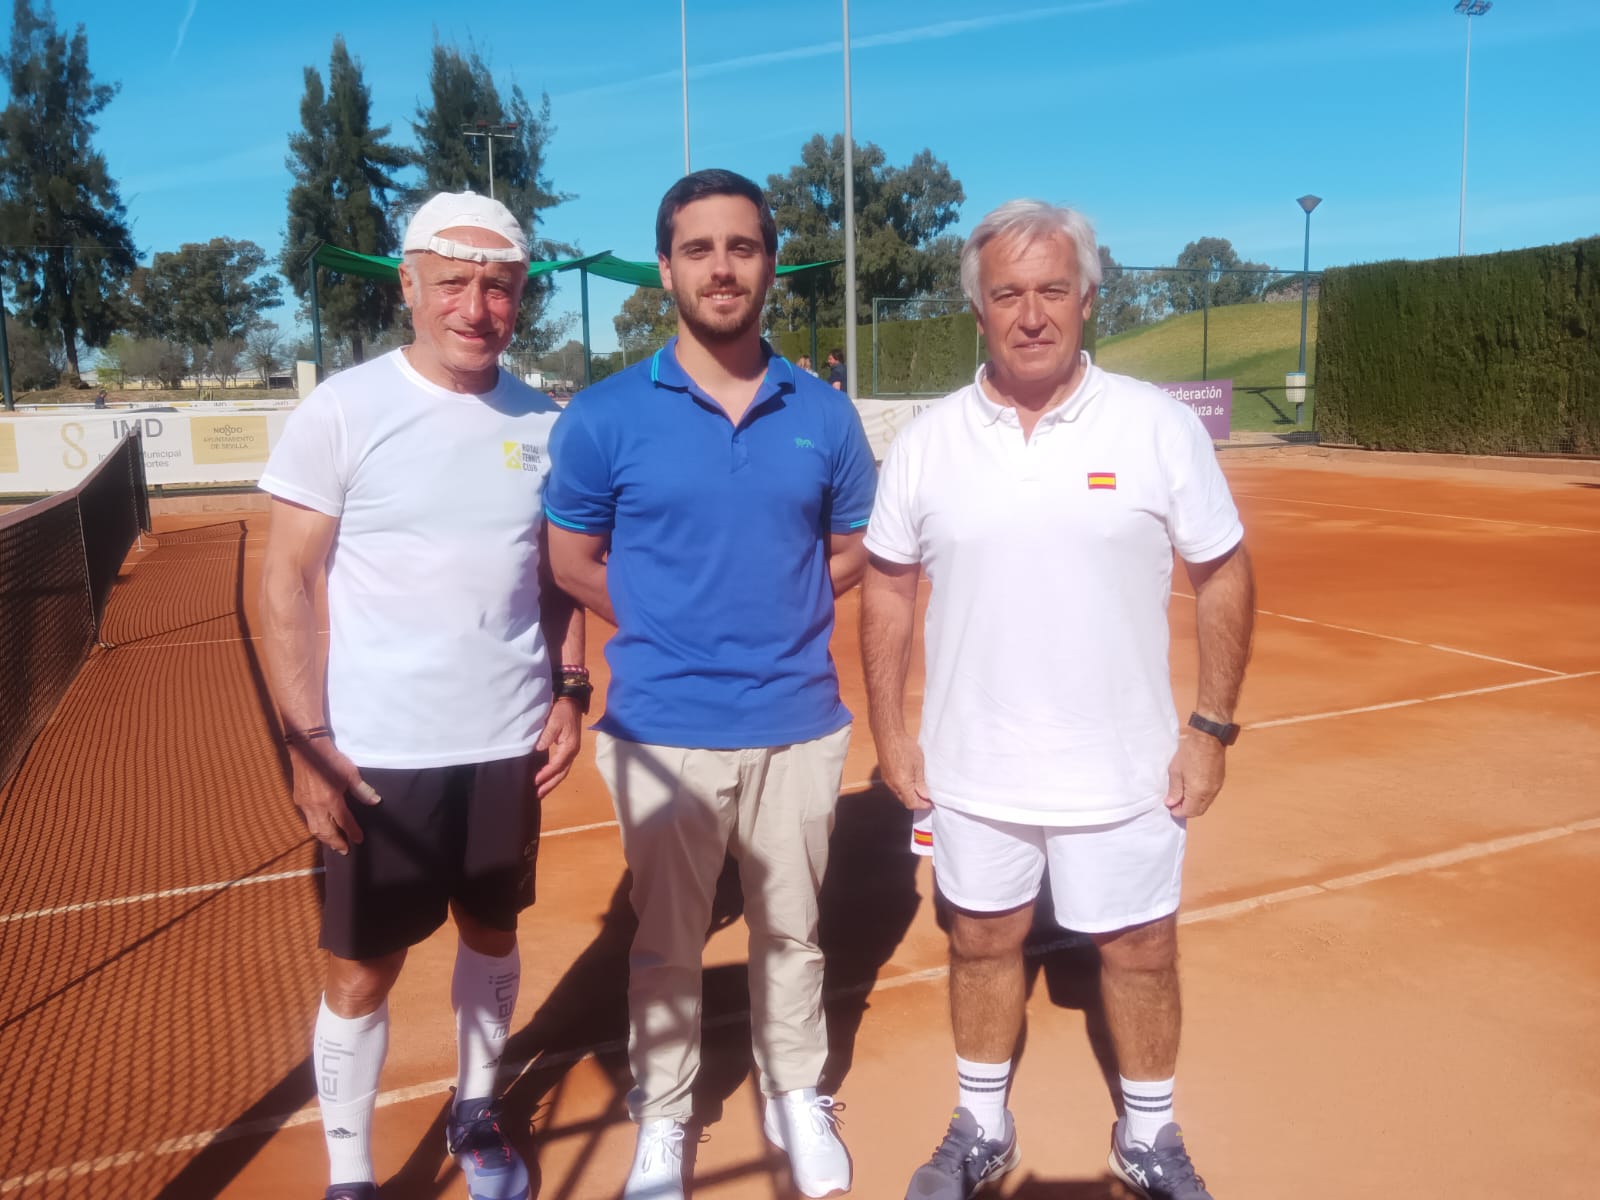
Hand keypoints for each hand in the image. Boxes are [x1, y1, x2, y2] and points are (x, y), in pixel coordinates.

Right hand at [289, 740, 380, 854]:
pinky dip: (317, 829)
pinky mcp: (299, 800)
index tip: (359, 841)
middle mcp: (316, 806)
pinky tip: (323, 830)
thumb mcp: (350, 774)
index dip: (353, 832)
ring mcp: (305, 805)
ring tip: (334, 844)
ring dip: (325, 838)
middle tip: (345, 851)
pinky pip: (308, 821)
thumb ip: (362, 790)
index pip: (344, 822)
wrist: (307, 749)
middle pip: (326, 831)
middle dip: (336, 842)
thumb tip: (376, 802)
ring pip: (314, 828)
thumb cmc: (332, 760)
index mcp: (331, 800)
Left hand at [534, 697, 583, 798]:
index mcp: (570, 746)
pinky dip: (554, 775)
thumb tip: (538, 749)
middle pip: (562, 773)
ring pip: (563, 772)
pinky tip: (546, 779)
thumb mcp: (554, 721)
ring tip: (541, 791)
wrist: (571, 704)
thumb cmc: (562, 712)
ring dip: (552, 782)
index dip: (546, 774)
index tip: (535, 780)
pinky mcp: (568, 751)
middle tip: (538, 794)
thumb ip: (547, 736)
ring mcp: (571, 752)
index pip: (557, 764)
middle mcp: (572, 752)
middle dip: (550, 784)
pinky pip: (561, 767)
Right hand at [877, 730, 930, 811]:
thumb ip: (921, 782)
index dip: (922, 805)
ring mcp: (887, 780)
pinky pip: (894, 787)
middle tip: (927, 796)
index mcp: (902, 784)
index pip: (912, 803)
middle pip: (904, 801)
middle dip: (916, 801)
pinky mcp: (885, 774)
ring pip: (899, 794)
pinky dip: (903, 788)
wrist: (889, 736)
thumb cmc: (905, 747)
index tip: (930, 803)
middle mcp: (892, 785)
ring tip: (920, 788)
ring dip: (909, 795)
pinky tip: (910, 780)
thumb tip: (924, 795)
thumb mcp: (918, 765)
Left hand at [1165, 728, 1225, 817]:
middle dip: (1186, 810)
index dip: (1178, 812)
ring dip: (1194, 804)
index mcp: (1198, 791)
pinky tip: (1192, 789)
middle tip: (1174, 803)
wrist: (1207, 735)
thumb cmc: (1189, 751)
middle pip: (1199, 810)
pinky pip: (1210, 796)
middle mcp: (1210, 792)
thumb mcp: (1176, 770)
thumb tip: (1171, 803)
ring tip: (1182, 795)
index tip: (1170, 807)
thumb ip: (1174, 789)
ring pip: (1205, 804)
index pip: (1189, 811)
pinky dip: (1201, 797)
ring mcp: (1217, 786)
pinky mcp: (1220, 780)